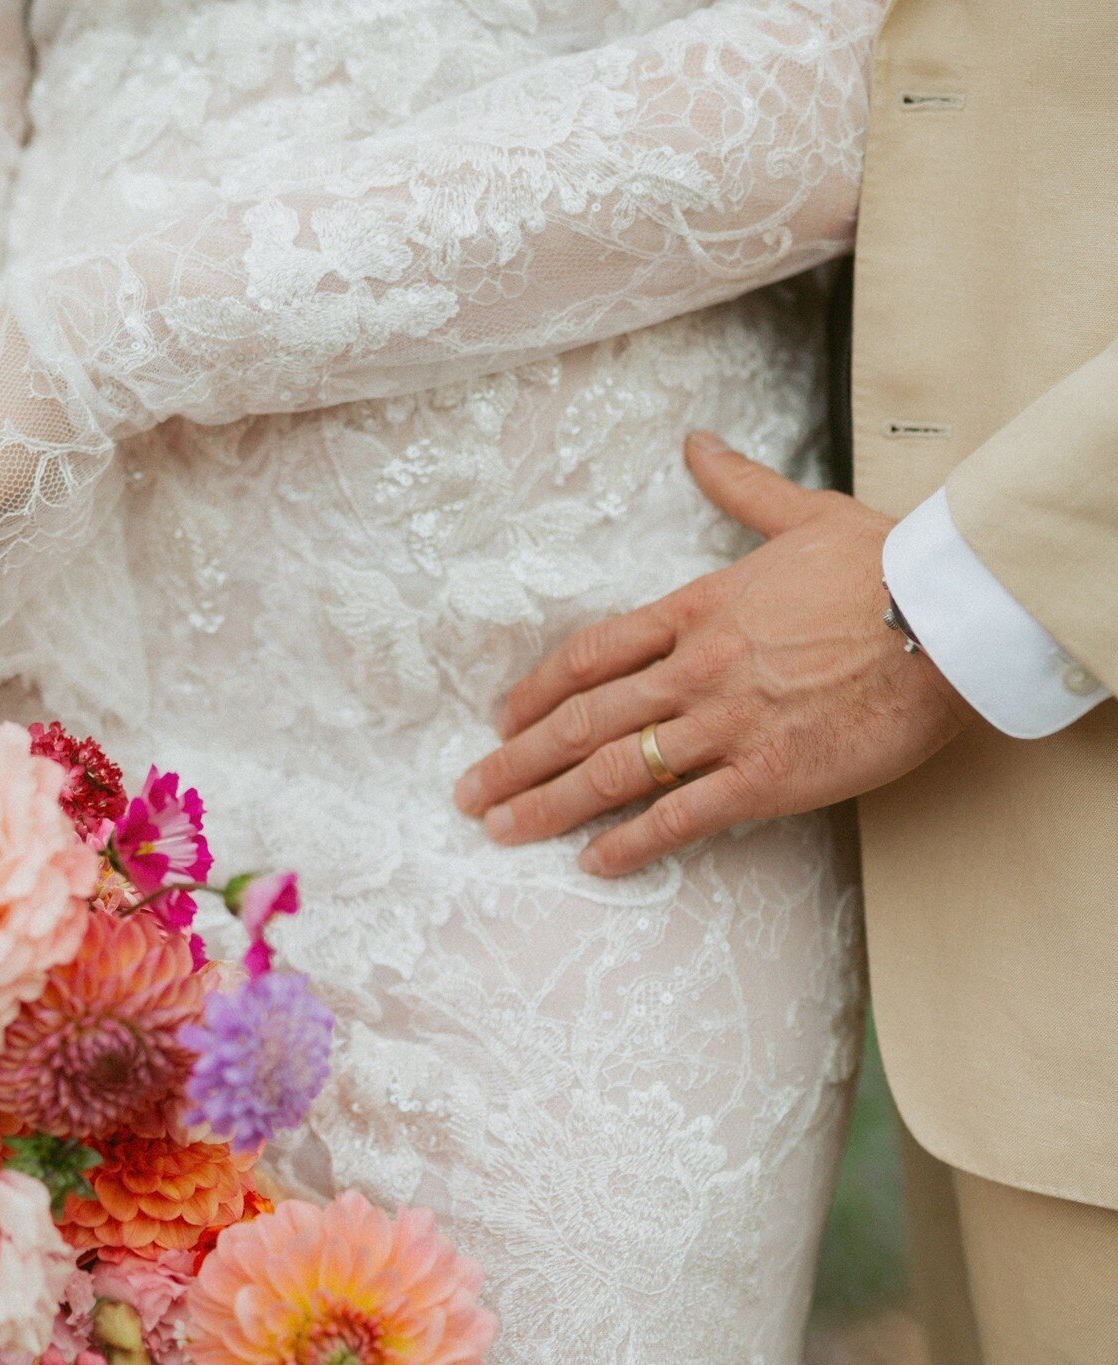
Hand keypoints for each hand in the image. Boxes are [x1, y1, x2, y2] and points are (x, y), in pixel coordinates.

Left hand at [454, 432, 973, 875]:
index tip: (503, 719)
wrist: (951, 612)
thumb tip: (697, 444)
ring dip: (549, 804)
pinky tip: (594, 862)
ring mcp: (728, 724)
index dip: (538, 691)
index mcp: (698, 609)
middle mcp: (696, 668)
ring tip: (502, 831)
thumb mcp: (803, 514)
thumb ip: (740, 488)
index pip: (592, 654)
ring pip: (614, 769)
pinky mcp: (769, 774)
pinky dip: (633, 841)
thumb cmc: (887, 562)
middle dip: (516, 760)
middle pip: (583, 719)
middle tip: (469, 794)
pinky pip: (682, 814)